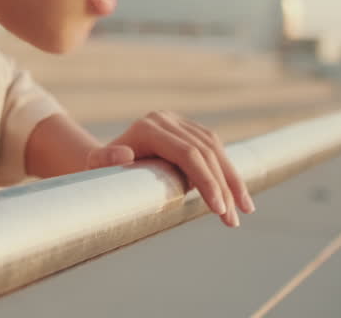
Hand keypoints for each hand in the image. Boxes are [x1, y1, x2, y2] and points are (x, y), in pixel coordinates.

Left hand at [84, 111, 254, 226]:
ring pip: (215, 148)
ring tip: (244, 210)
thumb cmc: (99, 170)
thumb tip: (124, 154)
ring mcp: (178, 121)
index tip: (219, 209)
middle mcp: (166, 119)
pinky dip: (226, 170)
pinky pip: (213, 147)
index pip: (188, 154)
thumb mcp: (95, 167)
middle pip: (206, 152)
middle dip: (224, 187)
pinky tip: (236, 193)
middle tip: (232, 220)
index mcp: (148, 128)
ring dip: (232, 180)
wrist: (104, 158)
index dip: (207, 180)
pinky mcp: (187, 128)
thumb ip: (105, 160)